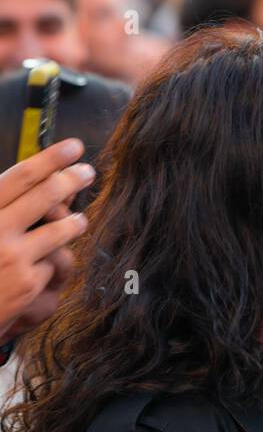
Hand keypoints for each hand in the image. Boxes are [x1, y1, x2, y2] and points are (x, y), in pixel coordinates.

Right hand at [0, 140, 92, 342]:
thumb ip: (1, 207)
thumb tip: (32, 181)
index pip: (21, 176)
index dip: (51, 158)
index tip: (72, 147)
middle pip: (47, 195)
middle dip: (72, 180)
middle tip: (87, 172)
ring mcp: (14, 257)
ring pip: (60, 229)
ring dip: (73, 222)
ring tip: (79, 221)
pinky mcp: (28, 284)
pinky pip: (53, 263)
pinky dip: (51, 263)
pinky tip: (46, 265)